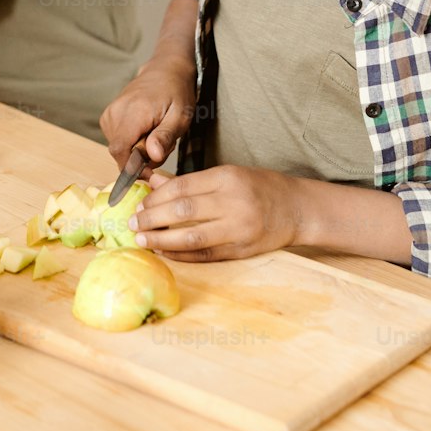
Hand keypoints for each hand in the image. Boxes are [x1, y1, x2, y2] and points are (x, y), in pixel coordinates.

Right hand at [100, 53, 197, 174]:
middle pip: (120, 152)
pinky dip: (132, 142)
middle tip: (162, 145)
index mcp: (134, 112)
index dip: (131, 168)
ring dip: (137, 150)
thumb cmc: (176, 92)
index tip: (149, 171)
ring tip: (156, 135)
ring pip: (119, 148)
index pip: (119, 150)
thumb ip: (164, 137)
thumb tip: (153, 157)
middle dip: (140, 158)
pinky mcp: (109, 115)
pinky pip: (117, 140)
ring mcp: (110, 113)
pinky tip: (146, 131)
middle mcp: (116, 112)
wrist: (165, 70)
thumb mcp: (180, 117)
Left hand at [130, 165, 303, 261]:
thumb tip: (152, 183)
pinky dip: (182, 255)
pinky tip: (165, 252)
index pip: (182, 188)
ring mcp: (238, 229)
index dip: (155, 198)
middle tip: (132, 223)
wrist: (297, 209)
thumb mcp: (227, 175)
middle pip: (182, 212)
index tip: (138, 204)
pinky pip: (205, 255)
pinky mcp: (242, 251)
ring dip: (162, 240)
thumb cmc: (259, 187)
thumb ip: (190, 182)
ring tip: (142, 240)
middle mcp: (233, 202)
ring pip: (191, 237)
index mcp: (227, 178)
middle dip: (152, 218)